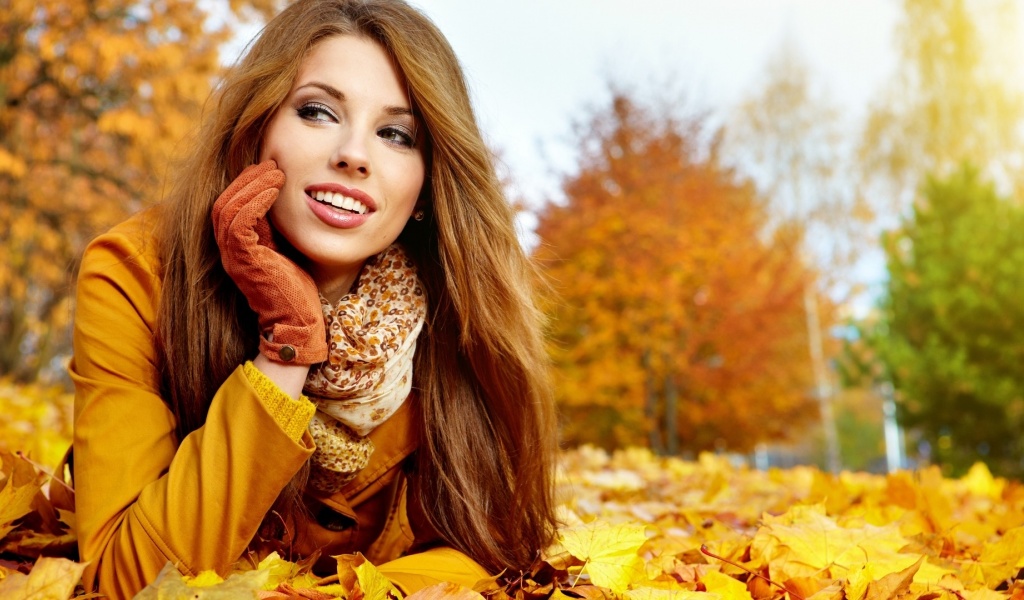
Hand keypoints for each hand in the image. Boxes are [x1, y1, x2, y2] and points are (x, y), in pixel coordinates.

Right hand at [212, 160, 326, 363]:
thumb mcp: (286, 251)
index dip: (247, 184)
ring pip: (228, 208)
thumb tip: (285, 202)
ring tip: (275, 171)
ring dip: (252, 185)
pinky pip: (239, 222)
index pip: (232, 207)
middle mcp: (230, 252)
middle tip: (271, 163)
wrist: (298, 323)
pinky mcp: (244, 261)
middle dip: (246, 179)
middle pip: (224, 203)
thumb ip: (277, 231)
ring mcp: (234, 257)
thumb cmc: (297, 291)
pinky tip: (274, 188)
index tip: (270, 167)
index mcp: (239, 249)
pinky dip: (255, 200)